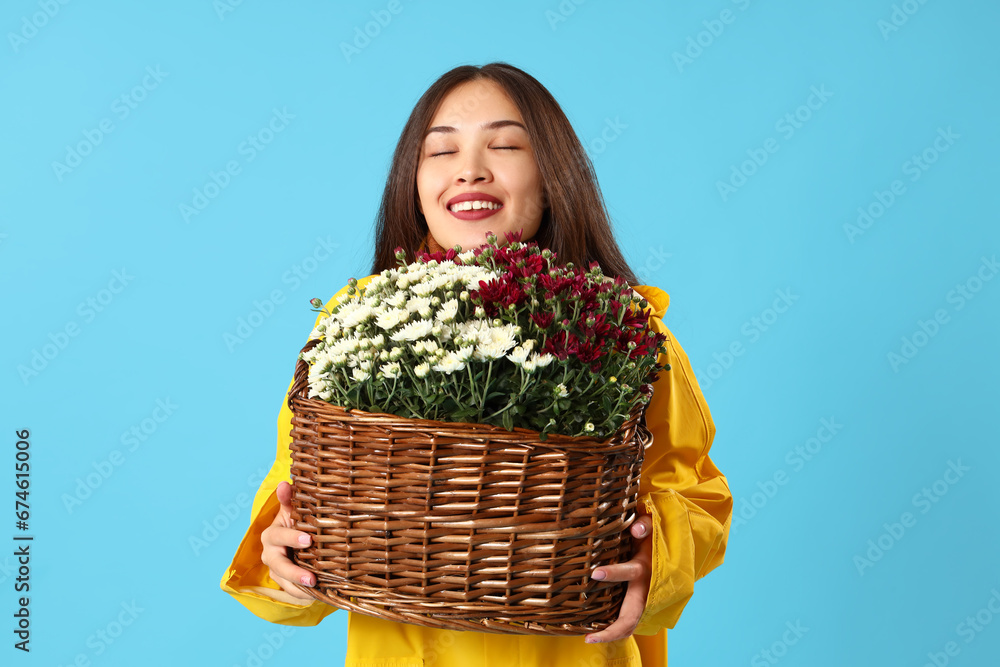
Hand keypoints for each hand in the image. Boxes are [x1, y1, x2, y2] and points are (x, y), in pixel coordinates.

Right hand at [260, 481, 315, 600]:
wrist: (295, 540)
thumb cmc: (296, 521)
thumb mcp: (293, 510)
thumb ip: (289, 499)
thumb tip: (284, 483)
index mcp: (271, 535)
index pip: (278, 537)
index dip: (291, 538)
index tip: (309, 540)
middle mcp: (270, 554)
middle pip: (278, 565)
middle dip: (294, 572)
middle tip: (311, 578)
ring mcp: (276, 571)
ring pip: (284, 582)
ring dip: (299, 588)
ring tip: (316, 590)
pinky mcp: (284, 584)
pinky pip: (292, 592)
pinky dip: (304, 595)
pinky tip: (318, 596)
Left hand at [584, 509, 652, 643]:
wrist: (674, 554)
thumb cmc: (654, 538)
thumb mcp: (652, 527)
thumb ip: (645, 524)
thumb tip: (635, 530)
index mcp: (645, 568)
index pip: (630, 572)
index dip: (614, 573)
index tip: (595, 573)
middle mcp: (645, 589)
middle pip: (631, 617)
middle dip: (612, 630)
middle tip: (589, 638)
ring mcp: (643, 601)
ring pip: (630, 625)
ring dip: (612, 634)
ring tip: (589, 639)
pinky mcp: (638, 605)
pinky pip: (628, 622)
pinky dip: (615, 631)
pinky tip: (595, 633)